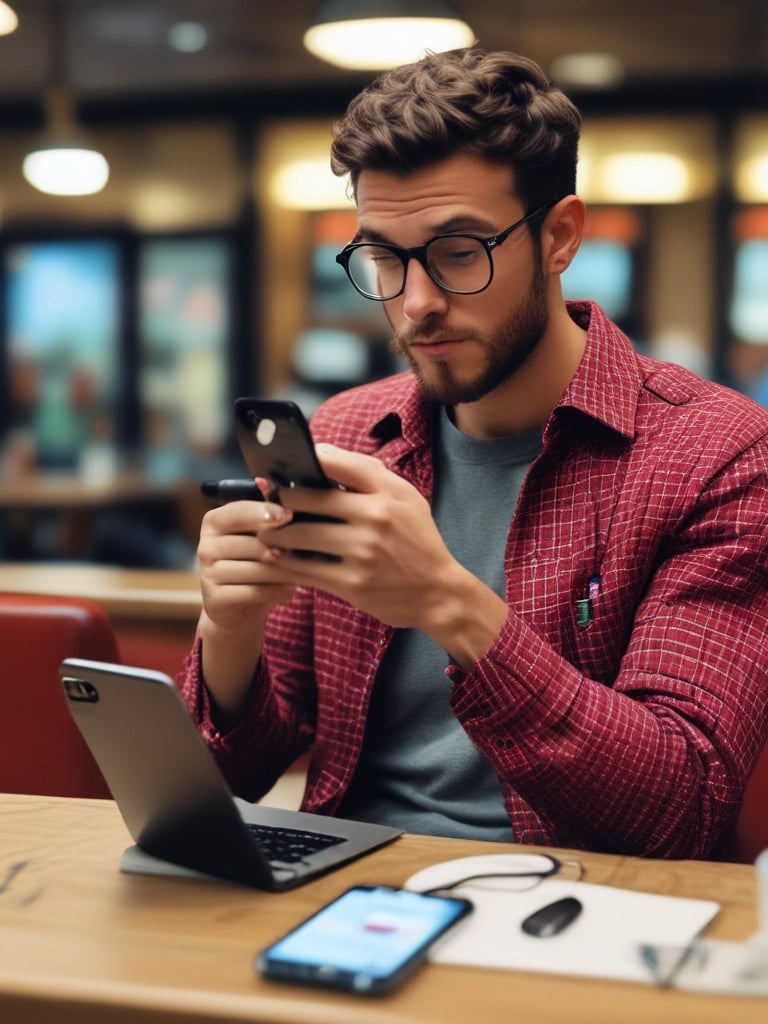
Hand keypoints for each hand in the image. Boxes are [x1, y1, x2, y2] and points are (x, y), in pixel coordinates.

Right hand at [197, 498, 297, 637]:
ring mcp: (207, 574)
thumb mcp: (258, 538)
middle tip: (303, 554)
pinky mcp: (215, 599)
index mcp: (214, 523)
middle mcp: (206, 546)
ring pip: (257, 569)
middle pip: (253, 544)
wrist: (237, 607)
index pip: (237, 512)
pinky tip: (289, 589)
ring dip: (285, 572)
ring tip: (300, 572)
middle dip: (283, 550)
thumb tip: (289, 512)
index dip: (263, 512)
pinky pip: (255, 592)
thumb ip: (268, 522)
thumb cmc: (254, 563)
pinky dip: (278, 590)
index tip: (287, 515)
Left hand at [267, 445, 507, 666]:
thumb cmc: (416, 540)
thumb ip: (367, 473)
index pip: (335, 462)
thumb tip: (321, 452)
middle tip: (264, 502)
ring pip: (299, 534)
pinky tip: (279, 558)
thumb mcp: (405, 498)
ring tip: (266, 533)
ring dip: (275, 534)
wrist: (437, 592)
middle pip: (308, 498)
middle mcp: (376, 517)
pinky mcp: (352, 583)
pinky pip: (304, 569)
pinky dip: (285, 562)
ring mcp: (363, 552)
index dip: (301, 461)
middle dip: (279, 500)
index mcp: (388, 491)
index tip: (281, 468)